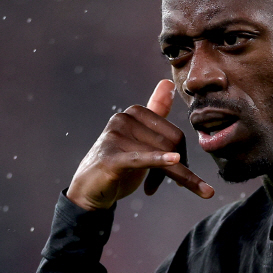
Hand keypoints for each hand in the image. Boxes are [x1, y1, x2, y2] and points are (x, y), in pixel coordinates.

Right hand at [66, 80, 214, 210]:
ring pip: (161, 156)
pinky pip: (141, 158)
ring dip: (166, 178)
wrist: (90, 189)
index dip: (182, 157)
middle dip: (178, 169)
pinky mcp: (110, 157)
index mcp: (135, 113)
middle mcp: (124, 119)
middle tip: (174, 185)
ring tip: (154, 189)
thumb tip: (168, 82)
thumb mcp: (140, 137)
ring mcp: (115, 136)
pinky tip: (174, 160)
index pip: (176, 135)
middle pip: (170, 145)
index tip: (178, 171)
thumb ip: (156, 111)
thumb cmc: (120, 163)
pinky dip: (159, 160)